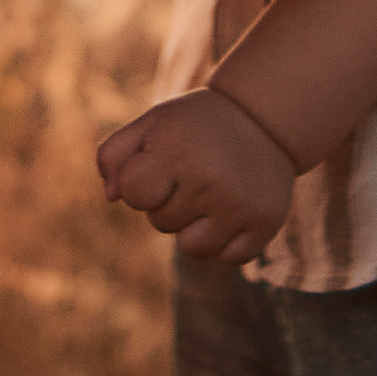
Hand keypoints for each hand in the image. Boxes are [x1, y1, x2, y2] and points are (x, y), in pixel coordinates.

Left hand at [98, 88, 298, 264]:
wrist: (264, 117)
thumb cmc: (195, 124)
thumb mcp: (152, 122)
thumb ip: (114, 154)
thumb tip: (111, 197)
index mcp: (177, 150)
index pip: (133, 194)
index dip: (140, 182)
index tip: (159, 162)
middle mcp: (209, 179)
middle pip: (161, 222)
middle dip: (169, 201)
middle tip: (193, 171)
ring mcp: (239, 205)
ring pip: (192, 248)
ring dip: (194, 228)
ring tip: (210, 194)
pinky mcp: (265, 223)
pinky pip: (227, 258)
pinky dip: (225, 240)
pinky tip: (232, 209)